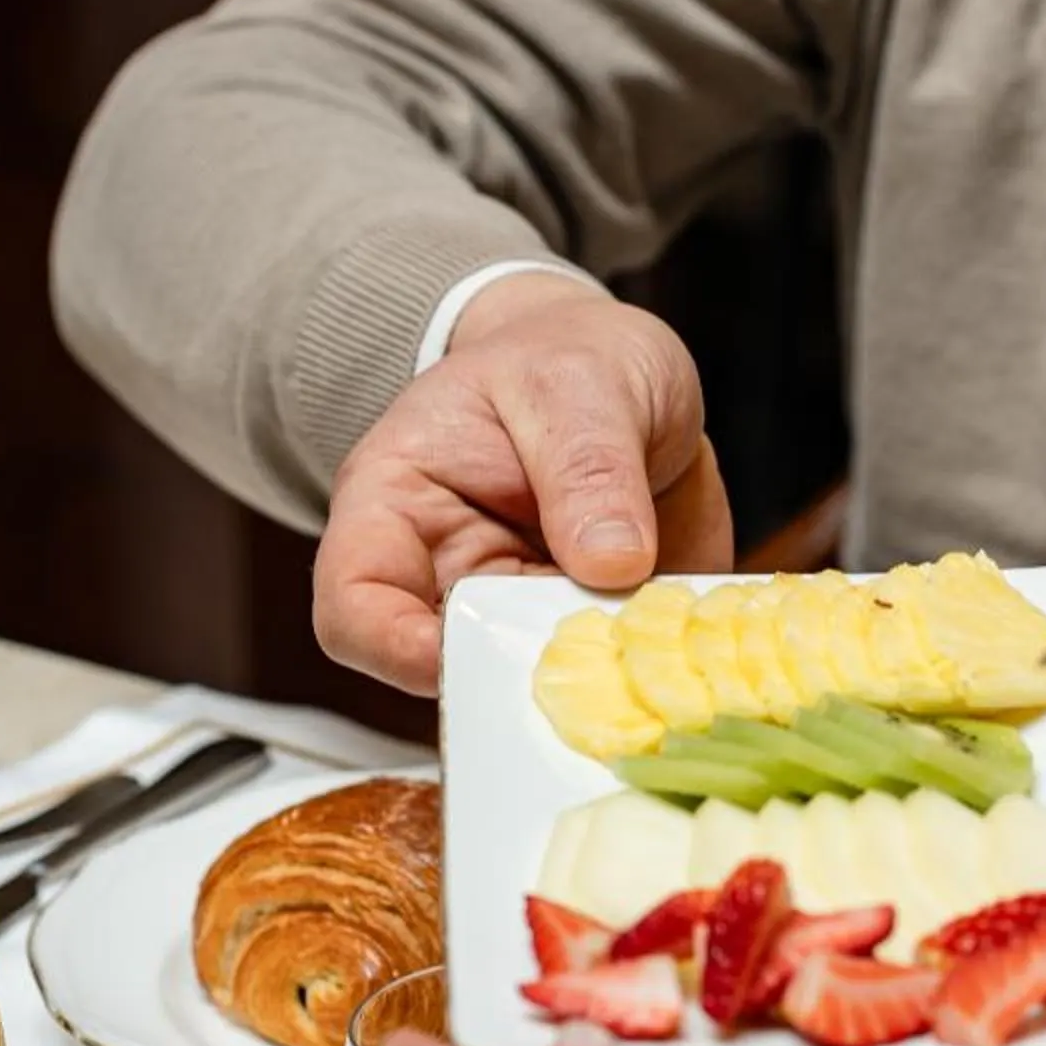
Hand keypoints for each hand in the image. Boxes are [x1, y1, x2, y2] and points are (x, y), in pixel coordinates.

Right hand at [313, 274, 733, 692]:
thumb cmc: (564, 358)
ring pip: (537, 688)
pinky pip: (614, 681)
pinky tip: (691, 644)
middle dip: (518, 676)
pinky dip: (652, 677)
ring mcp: (523, 616)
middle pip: (451, 667)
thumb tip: (612, 562)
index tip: (465, 653)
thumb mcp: (578, 384)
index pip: (354, 603)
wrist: (622, 374)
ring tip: (657, 641)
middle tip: (592, 652)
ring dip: (596, 682)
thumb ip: (589, 467)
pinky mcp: (590, 635)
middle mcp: (450, 579)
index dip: (391, 646)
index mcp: (398, 508)